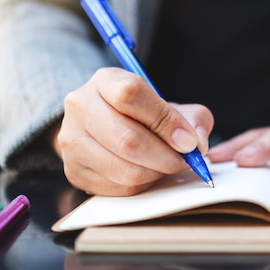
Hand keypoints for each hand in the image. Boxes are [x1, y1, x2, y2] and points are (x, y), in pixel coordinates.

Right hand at [52, 67, 213, 195]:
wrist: (106, 128)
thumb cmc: (143, 115)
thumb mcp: (170, 105)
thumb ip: (192, 118)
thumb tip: (196, 142)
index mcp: (106, 81)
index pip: (131, 95)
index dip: (166, 121)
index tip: (188, 140)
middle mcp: (81, 106)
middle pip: (128, 139)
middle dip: (166, 156)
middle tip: (184, 161)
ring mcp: (72, 140)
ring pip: (124, 169)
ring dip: (156, 173)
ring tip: (166, 165)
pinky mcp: (74, 170)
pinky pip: (118, 188)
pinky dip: (142, 185)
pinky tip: (147, 173)